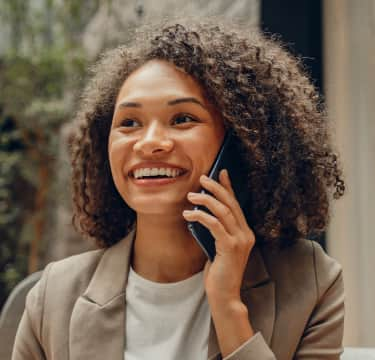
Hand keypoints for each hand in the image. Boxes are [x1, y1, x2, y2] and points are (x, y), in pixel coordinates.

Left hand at [182, 169, 255, 303]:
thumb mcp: (219, 246)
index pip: (236, 204)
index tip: (221, 172)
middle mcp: (246, 233)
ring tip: (191, 196)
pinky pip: (214, 224)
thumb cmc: (219, 271)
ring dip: (205, 200)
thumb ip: (217, 230)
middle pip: (231, 203)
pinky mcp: (230, 247)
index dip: (228, 187)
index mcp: (245, 232)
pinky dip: (200, 216)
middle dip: (216, 188)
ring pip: (223, 210)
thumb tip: (203, 212)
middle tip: (202, 179)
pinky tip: (188, 214)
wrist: (224, 294)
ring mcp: (240, 240)